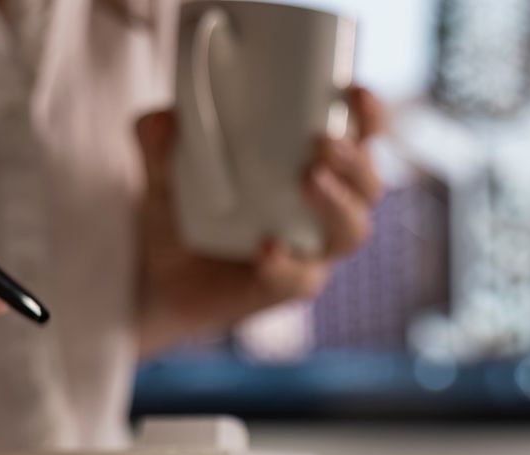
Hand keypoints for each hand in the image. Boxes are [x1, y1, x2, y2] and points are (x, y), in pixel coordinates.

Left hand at [134, 86, 387, 352]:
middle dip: (356, 162)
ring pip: (352, 231)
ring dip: (339, 205)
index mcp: (312, 164)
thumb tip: (164, 120)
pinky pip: (300, 279)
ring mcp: (312, 250)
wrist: (160, 275)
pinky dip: (286, 264)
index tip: (356, 93)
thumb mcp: (163, 164)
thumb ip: (160, 138)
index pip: (359, 138)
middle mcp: (324, 208)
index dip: (369, 116)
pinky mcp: (288, 286)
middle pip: (368, 186)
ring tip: (309, 181)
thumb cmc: (183, 209)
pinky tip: (267, 248)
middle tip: (324, 144)